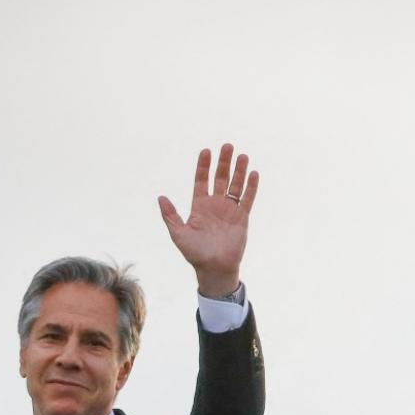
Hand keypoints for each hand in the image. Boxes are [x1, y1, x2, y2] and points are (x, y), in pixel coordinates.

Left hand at [158, 143, 259, 296]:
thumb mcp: (178, 234)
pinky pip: (247, 199)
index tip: (206, 151)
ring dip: (239, 171)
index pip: (201, 181)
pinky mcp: (242, 218)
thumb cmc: (194, 253)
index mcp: (199, 206)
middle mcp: (215, 205)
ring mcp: (229, 211)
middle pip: (220, 178)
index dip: (203, 166)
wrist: (214, 268)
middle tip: (227, 146)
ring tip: (242, 155)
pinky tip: (253, 173)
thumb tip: (161, 197)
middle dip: (223, 163)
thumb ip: (170, 216)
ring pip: (235, 186)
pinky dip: (251, 187)